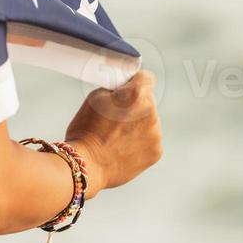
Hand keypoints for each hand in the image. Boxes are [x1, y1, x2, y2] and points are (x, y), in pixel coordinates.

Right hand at [64, 70, 162, 195]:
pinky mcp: (156, 152)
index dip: (135, 81)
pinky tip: (122, 148)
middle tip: (114, 118)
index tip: (127, 88)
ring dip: (137, 125)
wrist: (86, 165)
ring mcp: (156, 134)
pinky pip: (150, 141)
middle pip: (147, 101)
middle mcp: (151, 112)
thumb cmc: (85, 130)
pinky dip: (139, 143)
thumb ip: (116, 90)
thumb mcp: (94, 97)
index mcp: (136, 95)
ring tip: (115, 136)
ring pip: (149, 122)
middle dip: (134, 106)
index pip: (147, 78)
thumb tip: (126, 90)